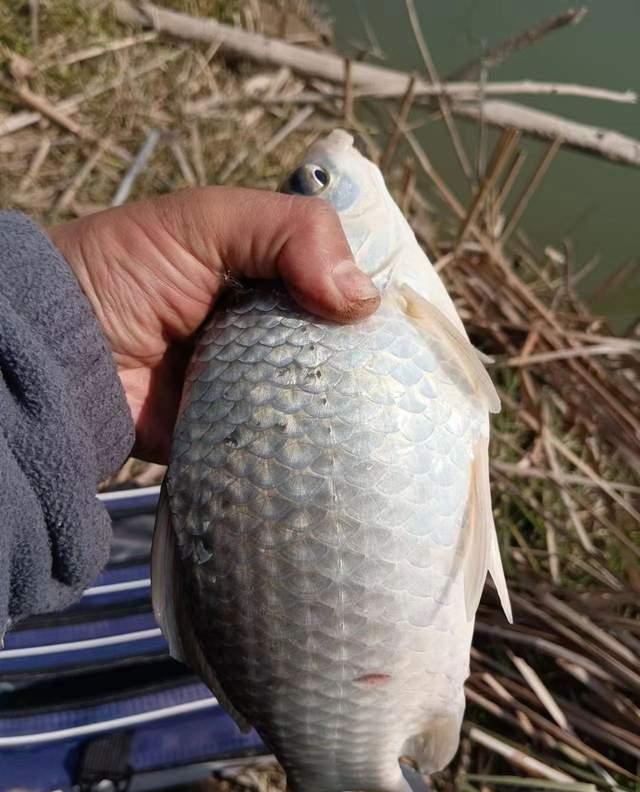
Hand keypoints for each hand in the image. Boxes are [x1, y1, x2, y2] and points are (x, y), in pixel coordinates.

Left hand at [50, 187, 379, 463]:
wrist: (59, 352)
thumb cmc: (126, 271)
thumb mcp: (207, 221)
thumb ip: (289, 232)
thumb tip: (363, 300)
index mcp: (272, 279)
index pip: (341, 287)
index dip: (368, 302)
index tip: (393, 325)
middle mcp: (272, 332)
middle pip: (340, 350)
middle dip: (366, 364)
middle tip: (389, 381)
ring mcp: (258, 386)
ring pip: (323, 399)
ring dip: (345, 409)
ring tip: (377, 421)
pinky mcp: (241, 435)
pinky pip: (287, 443)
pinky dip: (311, 447)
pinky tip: (344, 450)